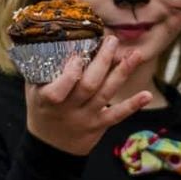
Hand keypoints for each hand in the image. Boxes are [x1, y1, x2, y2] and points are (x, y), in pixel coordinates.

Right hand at [25, 36, 152, 154]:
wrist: (51, 146)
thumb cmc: (42, 108)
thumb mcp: (33, 90)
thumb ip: (40, 66)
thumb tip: (49, 34)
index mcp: (47, 100)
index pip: (58, 90)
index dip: (71, 73)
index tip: (79, 55)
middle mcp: (68, 110)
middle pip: (88, 86)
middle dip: (103, 61)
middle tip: (113, 41)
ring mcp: (85, 118)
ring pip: (105, 94)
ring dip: (122, 73)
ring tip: (135, 54)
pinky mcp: (99, 125)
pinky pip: (117, 115)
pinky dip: (133, 105)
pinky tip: (147, 94)